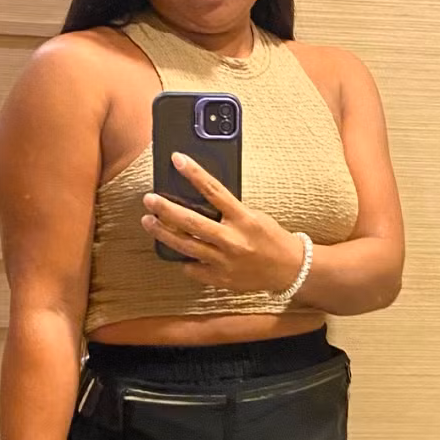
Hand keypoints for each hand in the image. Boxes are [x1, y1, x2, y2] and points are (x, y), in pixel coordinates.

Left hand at [142, 153, 305, 294]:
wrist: (290, 269)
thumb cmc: (271, 238)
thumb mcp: (254, 216)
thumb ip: (229, 210)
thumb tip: (199, 198)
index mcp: (244, 219)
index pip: (215, 191)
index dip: (195, 174)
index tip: (178, 160)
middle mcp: (233, 241)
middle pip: (192, 223)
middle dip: (166, 210)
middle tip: (149, 199)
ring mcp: (225, 262)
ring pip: (186, 247)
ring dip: (163, 233)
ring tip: (149, 222)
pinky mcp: (221, 279)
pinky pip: (193, 269)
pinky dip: (184, 260)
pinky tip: (176, 252)